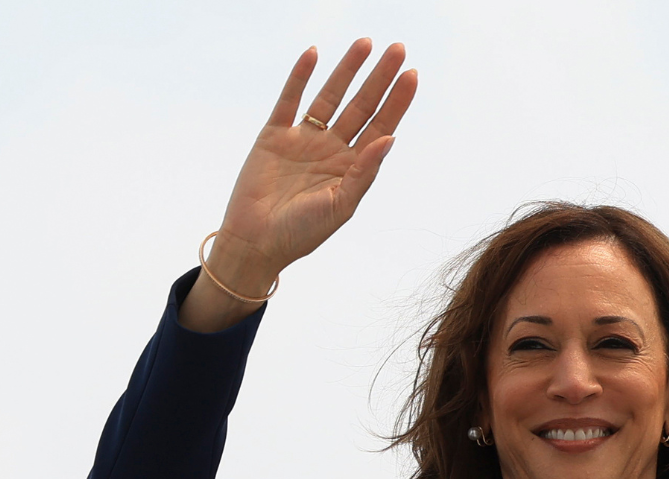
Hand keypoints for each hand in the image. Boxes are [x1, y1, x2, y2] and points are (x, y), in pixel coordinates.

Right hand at [216, 38, 417, 276]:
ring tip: (364, 43)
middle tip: (397, 50)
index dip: (397, 101)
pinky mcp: (274, 136)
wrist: (256, 243)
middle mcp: (331, 148)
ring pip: (329, 97)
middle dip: (379, 78)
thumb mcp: (340, 206)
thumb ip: (364, 172)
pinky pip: (289, 100)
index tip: (412, 75)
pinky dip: (299, 77)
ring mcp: (303, 140)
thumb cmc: (301, 234)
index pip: (381, 126)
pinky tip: (313, 54)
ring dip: (346, 70)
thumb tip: (390, 138)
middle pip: (361, 105)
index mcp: (352, 167)